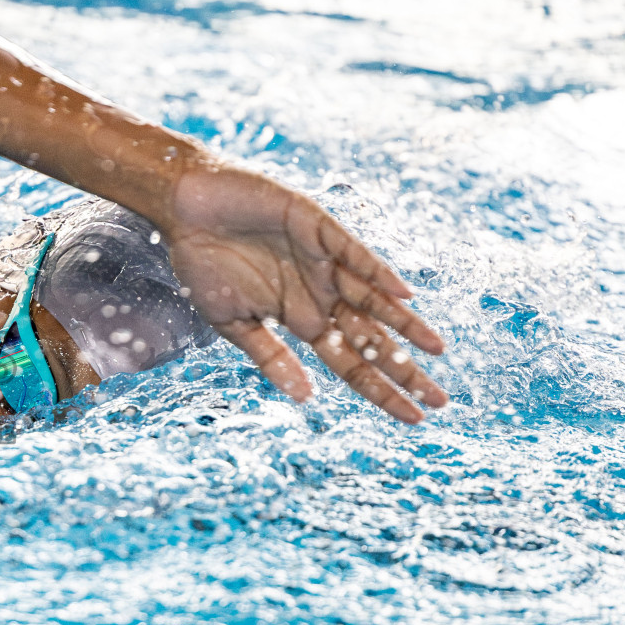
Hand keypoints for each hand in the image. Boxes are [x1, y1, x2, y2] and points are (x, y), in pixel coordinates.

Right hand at [163, 160, 446, 422]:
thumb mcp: (232, 321)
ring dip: (404, 323)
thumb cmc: (203, 261)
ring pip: (373, 298)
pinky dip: (376, 271)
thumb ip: (269, 356)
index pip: (350, 362)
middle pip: (371, 337)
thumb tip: (303, 398)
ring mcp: (322, 261)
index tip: (412, 417)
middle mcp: (320, 293)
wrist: (185, 208)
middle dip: (403, 368)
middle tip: (439, 400)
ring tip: (436, 349)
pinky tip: (402, 292)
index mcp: (301, 318)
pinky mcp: (316, 226)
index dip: (380, 389)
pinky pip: (351, 252)